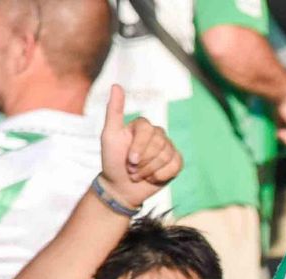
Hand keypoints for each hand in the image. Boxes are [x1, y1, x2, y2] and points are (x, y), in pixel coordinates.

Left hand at [98, 85, 182, 208]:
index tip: (129, 161)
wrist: (121, 187)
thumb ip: (114, 111)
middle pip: (158, 144)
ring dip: (150, 171)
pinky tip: (153, 178)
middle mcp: (157, 134)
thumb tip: (116, 85)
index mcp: (142, 126)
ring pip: (166, 157)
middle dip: (144, 162)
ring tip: (140, 175)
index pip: (148, 131)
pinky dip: (162, 175)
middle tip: (132, 170)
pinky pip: (176, 166)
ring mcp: (168, 148)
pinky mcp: (176, 162)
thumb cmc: (113, 161)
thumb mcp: (109, 135)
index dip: (139, 148)